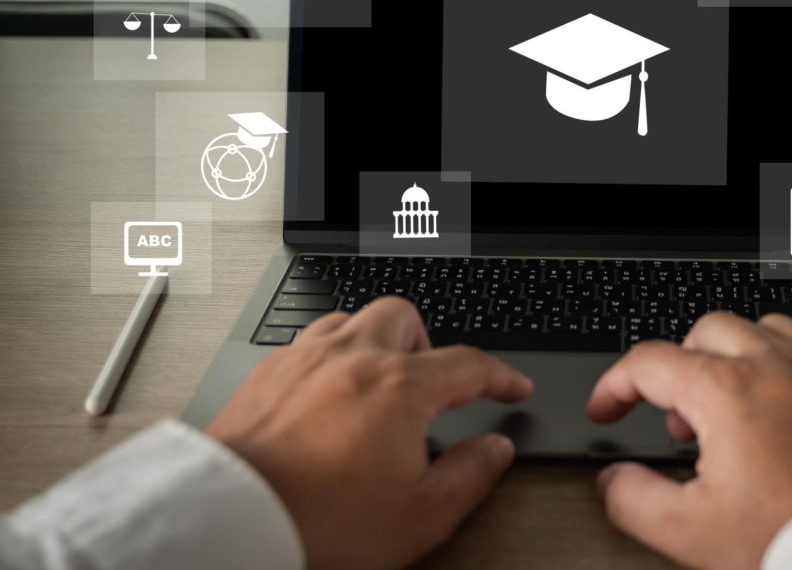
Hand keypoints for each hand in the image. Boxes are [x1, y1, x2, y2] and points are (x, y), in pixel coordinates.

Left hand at [206, 297, 532, 569]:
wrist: (231, 524)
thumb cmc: (318, 521)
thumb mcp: (420, 515)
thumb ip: (469, 476)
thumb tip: (494, 452)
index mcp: (398, 387)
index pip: (468, 364)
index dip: (500, 376)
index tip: (511, 386)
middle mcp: (350, 358)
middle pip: (402, 317)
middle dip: (428, 342)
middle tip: (433, 382)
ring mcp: (301, 362)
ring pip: (349, 321)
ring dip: (373, 342)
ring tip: (377, 382)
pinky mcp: (261, 378)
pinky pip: (303, 345)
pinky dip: (326, 360)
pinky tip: (324, 395)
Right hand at [587, 312, 791, 569]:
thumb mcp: (692, 533)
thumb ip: (635, 500)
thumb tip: (613, 481)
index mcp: (727, 391)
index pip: (650, 362)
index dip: (615, 385)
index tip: (608, 408)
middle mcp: (777, 367)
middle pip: (706, 331)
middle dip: (679, 365)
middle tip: (677, 418)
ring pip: (764, 329)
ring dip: (734, 356)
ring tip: (731, 409)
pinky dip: (785, 369)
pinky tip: (785, 412)